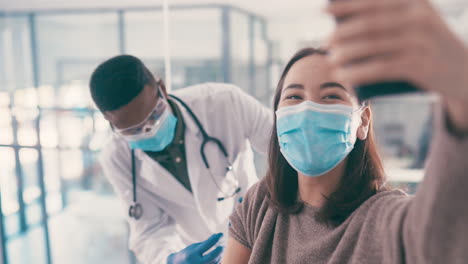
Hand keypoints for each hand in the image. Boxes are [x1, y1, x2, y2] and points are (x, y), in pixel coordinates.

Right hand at [167, 233, 223, 263]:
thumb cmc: (187, 255)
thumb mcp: (193, 247)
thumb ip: (205, 243)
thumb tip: (218, 236)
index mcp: (192, 254)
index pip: (207, 245)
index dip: (215, 238)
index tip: (221, 234)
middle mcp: (196, 263)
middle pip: (213, 256)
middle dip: (220, 249)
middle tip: (223, 245)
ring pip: (215, 262)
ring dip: (220, 255)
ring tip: (220, 248)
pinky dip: (218, 260)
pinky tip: (218, 256)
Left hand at [326, 0, 467, 129]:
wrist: (464, 72)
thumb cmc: (427, 46)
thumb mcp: (415, 23)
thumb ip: (387, 18)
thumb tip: (342, 24)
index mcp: (415, 1)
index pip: (372, 1)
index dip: (344, 5)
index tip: (322, 11)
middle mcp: (419, 17)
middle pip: (368, 24)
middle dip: (341, 34)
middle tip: (324, 43)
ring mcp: (420, 41)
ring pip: (371, 46)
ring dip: (345, 54)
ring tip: (330, 60)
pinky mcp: (419, 65)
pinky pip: (379, 68)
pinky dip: (358, 72)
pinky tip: (343, 75)